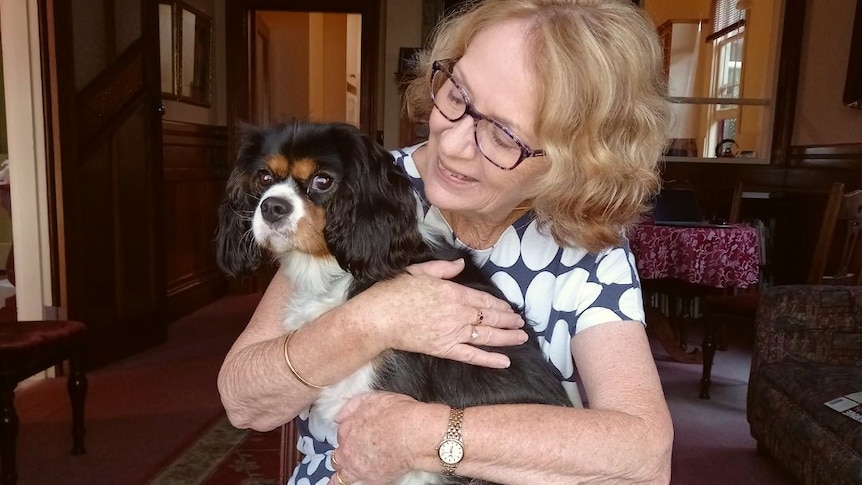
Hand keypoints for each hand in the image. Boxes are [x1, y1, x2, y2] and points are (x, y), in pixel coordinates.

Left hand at [330, 391, 438, 484]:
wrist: (413, 435)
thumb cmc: (398, 415)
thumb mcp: (372, 398)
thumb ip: (352, 406)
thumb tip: (339, 416)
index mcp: (347, 429)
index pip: (341, 434)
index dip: (349, 435)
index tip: (355, 436)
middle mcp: (348, 449)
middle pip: (338, 455)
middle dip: (343, 454)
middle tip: (351, 454)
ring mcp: (357, 466)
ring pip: (341, 475)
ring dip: (341, 474)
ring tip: (339, 478)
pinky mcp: (370, 480)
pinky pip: (354, 484)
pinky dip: (352, 483)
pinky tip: (350, 483)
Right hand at [350, 259, 526, 367]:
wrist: (379, 317)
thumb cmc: (395, 292)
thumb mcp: (420, 271)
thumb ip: (443, 268)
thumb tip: (460, 264)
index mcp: (454, 292)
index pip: (485, 300)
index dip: (501, 306)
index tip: (511, 309)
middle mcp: (459, 313)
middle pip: (491, 318)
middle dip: (509, 321)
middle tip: (522, 324)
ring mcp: (453, 333)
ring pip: (487, 336)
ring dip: (507, 338)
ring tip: (522, 338)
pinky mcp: (444, 349)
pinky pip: (472, 355)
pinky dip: (490, 359)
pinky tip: (505, 361)